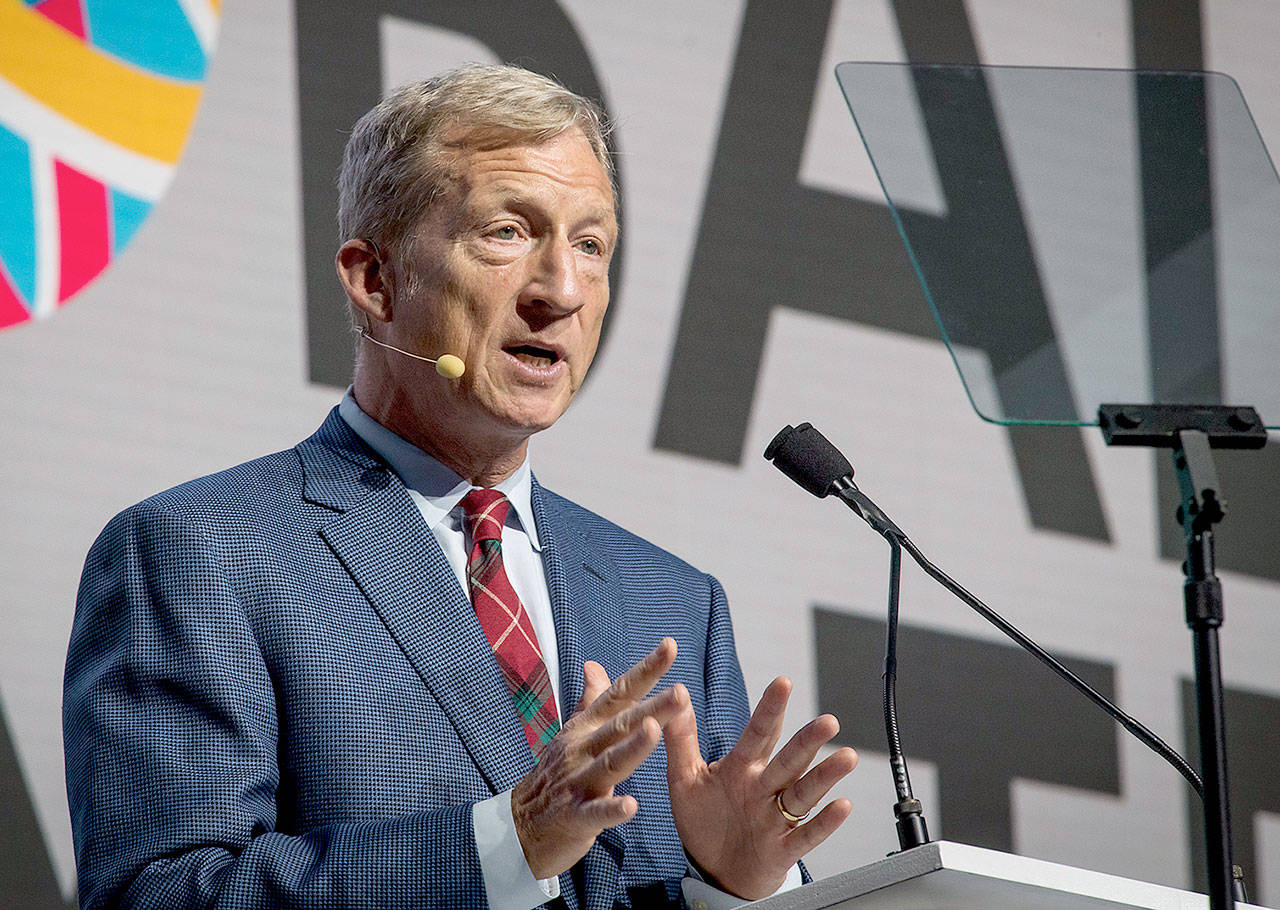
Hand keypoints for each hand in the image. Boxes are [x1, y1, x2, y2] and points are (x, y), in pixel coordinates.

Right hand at [511, 638, 688, 878]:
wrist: (520, 823)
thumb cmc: (555, 774)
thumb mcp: (572, 733)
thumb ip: (590, 701)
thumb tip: (594, 664)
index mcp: (586, 728)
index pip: (619, 693)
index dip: (645, 671)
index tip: (670, 646)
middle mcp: (582, 749)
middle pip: (622, 725)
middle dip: (652, 708)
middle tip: (681, 692)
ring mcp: (577, 782)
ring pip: (610, 763)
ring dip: (632, 748)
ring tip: (654, 731)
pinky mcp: (575, 817)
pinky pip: (595, 813)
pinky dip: (612, 809)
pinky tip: (631, 806)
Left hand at [664, 676, 856, 899]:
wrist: (713, 872)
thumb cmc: (704, 821)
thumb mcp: (684, 778)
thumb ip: (680, 739)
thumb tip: (677, 695)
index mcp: (742, 768)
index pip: (759, 734)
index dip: (770, 709)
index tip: (783, 682)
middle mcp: (764, 788)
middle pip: (788, 761)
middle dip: (807, 741)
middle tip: (828, 721)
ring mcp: (776, 818)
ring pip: (803, 794)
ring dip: (825, 776)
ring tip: (847, 757)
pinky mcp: (781, 849)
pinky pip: (806, 835)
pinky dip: (824, 822)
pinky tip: (843, 805)